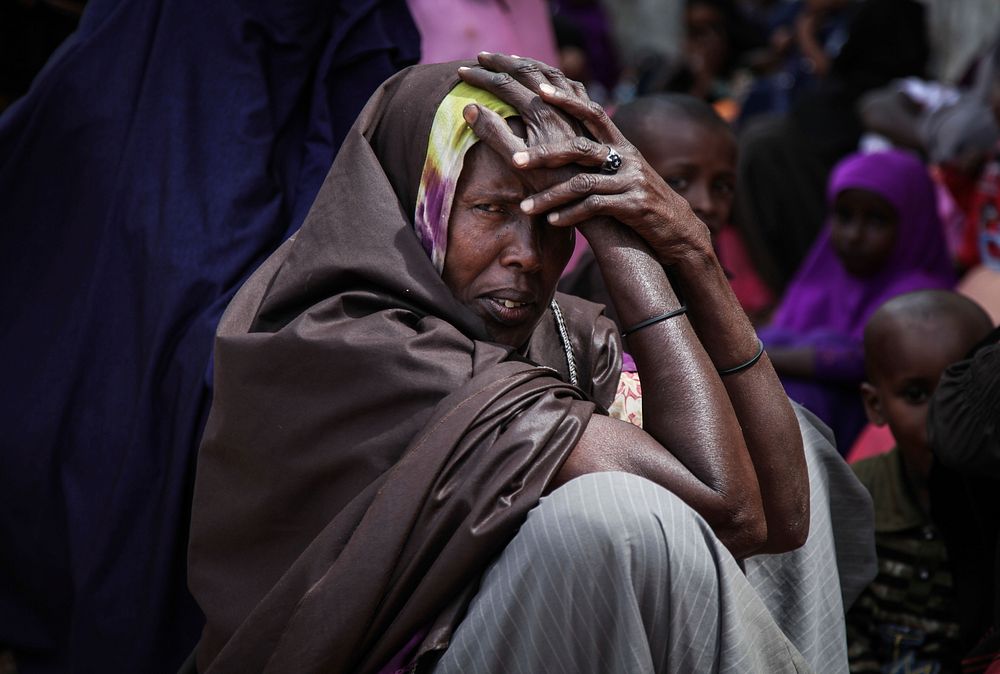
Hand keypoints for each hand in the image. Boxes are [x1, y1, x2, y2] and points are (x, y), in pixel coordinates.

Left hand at [460, 53, 712, 265]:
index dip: (567, 99)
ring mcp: (632, 181)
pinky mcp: (635, 206)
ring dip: (550, 196)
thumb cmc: (641, 203)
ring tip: (526, 207)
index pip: (593, 113)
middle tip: (515, 161)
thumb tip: (562, 148)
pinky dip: (571, 215)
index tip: (538, 90)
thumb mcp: (623, 175)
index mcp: (622, 146)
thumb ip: (599, 160)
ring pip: (582, 183)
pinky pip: (595, 207)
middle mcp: (627, 158)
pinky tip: (553, 222)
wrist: (680, 231)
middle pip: (580, 147)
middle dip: (545, 154)